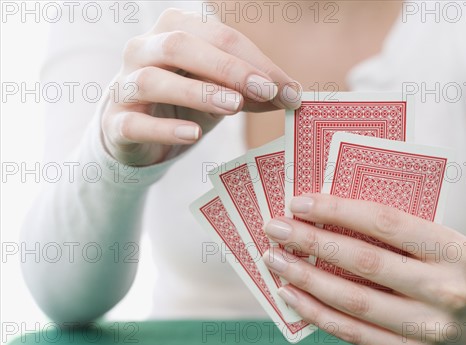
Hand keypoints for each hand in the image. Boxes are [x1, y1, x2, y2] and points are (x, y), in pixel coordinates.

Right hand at [102, 8, 300, 165]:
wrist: (136, 134)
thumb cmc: (182, 104)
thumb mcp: (220, 92)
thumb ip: (250, 90)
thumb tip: (292, 96)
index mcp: (174, 31)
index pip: (218, 36)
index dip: (256, 61)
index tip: (289, 89)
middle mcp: (143, 50)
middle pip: (182, 46)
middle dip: (229, 67)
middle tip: (267, 91)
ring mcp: (125, 85)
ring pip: (155, 80)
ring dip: (198, 91)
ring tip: (234, 106)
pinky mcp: (116, 122)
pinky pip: (136, 122)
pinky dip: (165, 128)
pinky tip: (193, 134)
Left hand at [262, 194, 465, 344]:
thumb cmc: (458, 276)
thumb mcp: (444, 245)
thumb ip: (398, 234)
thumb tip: (328, 218)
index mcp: (454, 248)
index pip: (386, 221)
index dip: (338, 210)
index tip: (300, 203)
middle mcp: (443, 288)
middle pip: (363, 261)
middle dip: (311, 242)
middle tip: (275, 228)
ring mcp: (428, 326)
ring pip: (353, 300)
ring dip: (305, 279)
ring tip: (275, 261)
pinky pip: (354, 333)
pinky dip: (317, 313)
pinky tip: (292, 296)